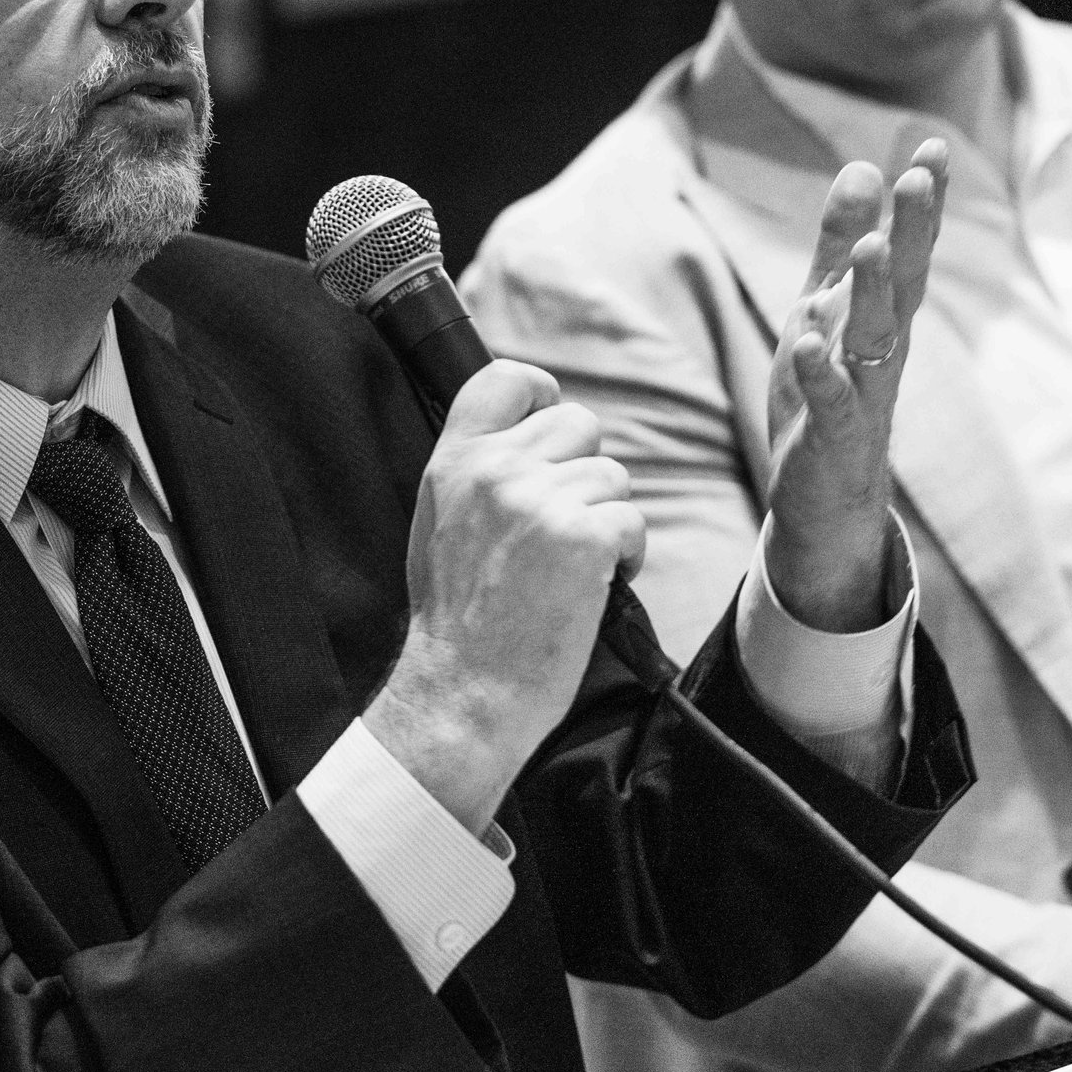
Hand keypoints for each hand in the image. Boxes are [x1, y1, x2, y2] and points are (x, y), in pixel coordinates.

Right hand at [365, 361, 646, 833]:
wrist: (464, 692)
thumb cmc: (456, 618)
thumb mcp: (439, 521)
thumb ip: (477, 470)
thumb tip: (530, 437)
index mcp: (455, 460)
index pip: (508, 379)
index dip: (542, 395)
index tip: (551, 430)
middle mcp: (496, 469)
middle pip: (578, 422)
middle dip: (583, 472)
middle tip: (561, 528)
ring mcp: (541, 500)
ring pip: (612, 476)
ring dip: (606, 519)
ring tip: (571, 569)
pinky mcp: (584, 537)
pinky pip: (632, 520)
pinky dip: (626, 555)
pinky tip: (593, 589)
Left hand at [762, 142, 947, 631]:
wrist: (827, 500)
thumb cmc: (828, 396)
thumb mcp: (825, 309)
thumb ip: (838, 243)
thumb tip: (863, 168)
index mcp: (882, 316)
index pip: (909, 248)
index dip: (921, 201)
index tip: (932, 145)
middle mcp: (883, 350)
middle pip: (905, 284)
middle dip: (915, 230)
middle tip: (920, 176)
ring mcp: (863, 395)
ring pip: (875, 338)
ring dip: (875, 293)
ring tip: (873, 245)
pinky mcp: (834, 437)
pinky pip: (832, 403)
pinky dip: (823, 375)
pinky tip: (810, 344)